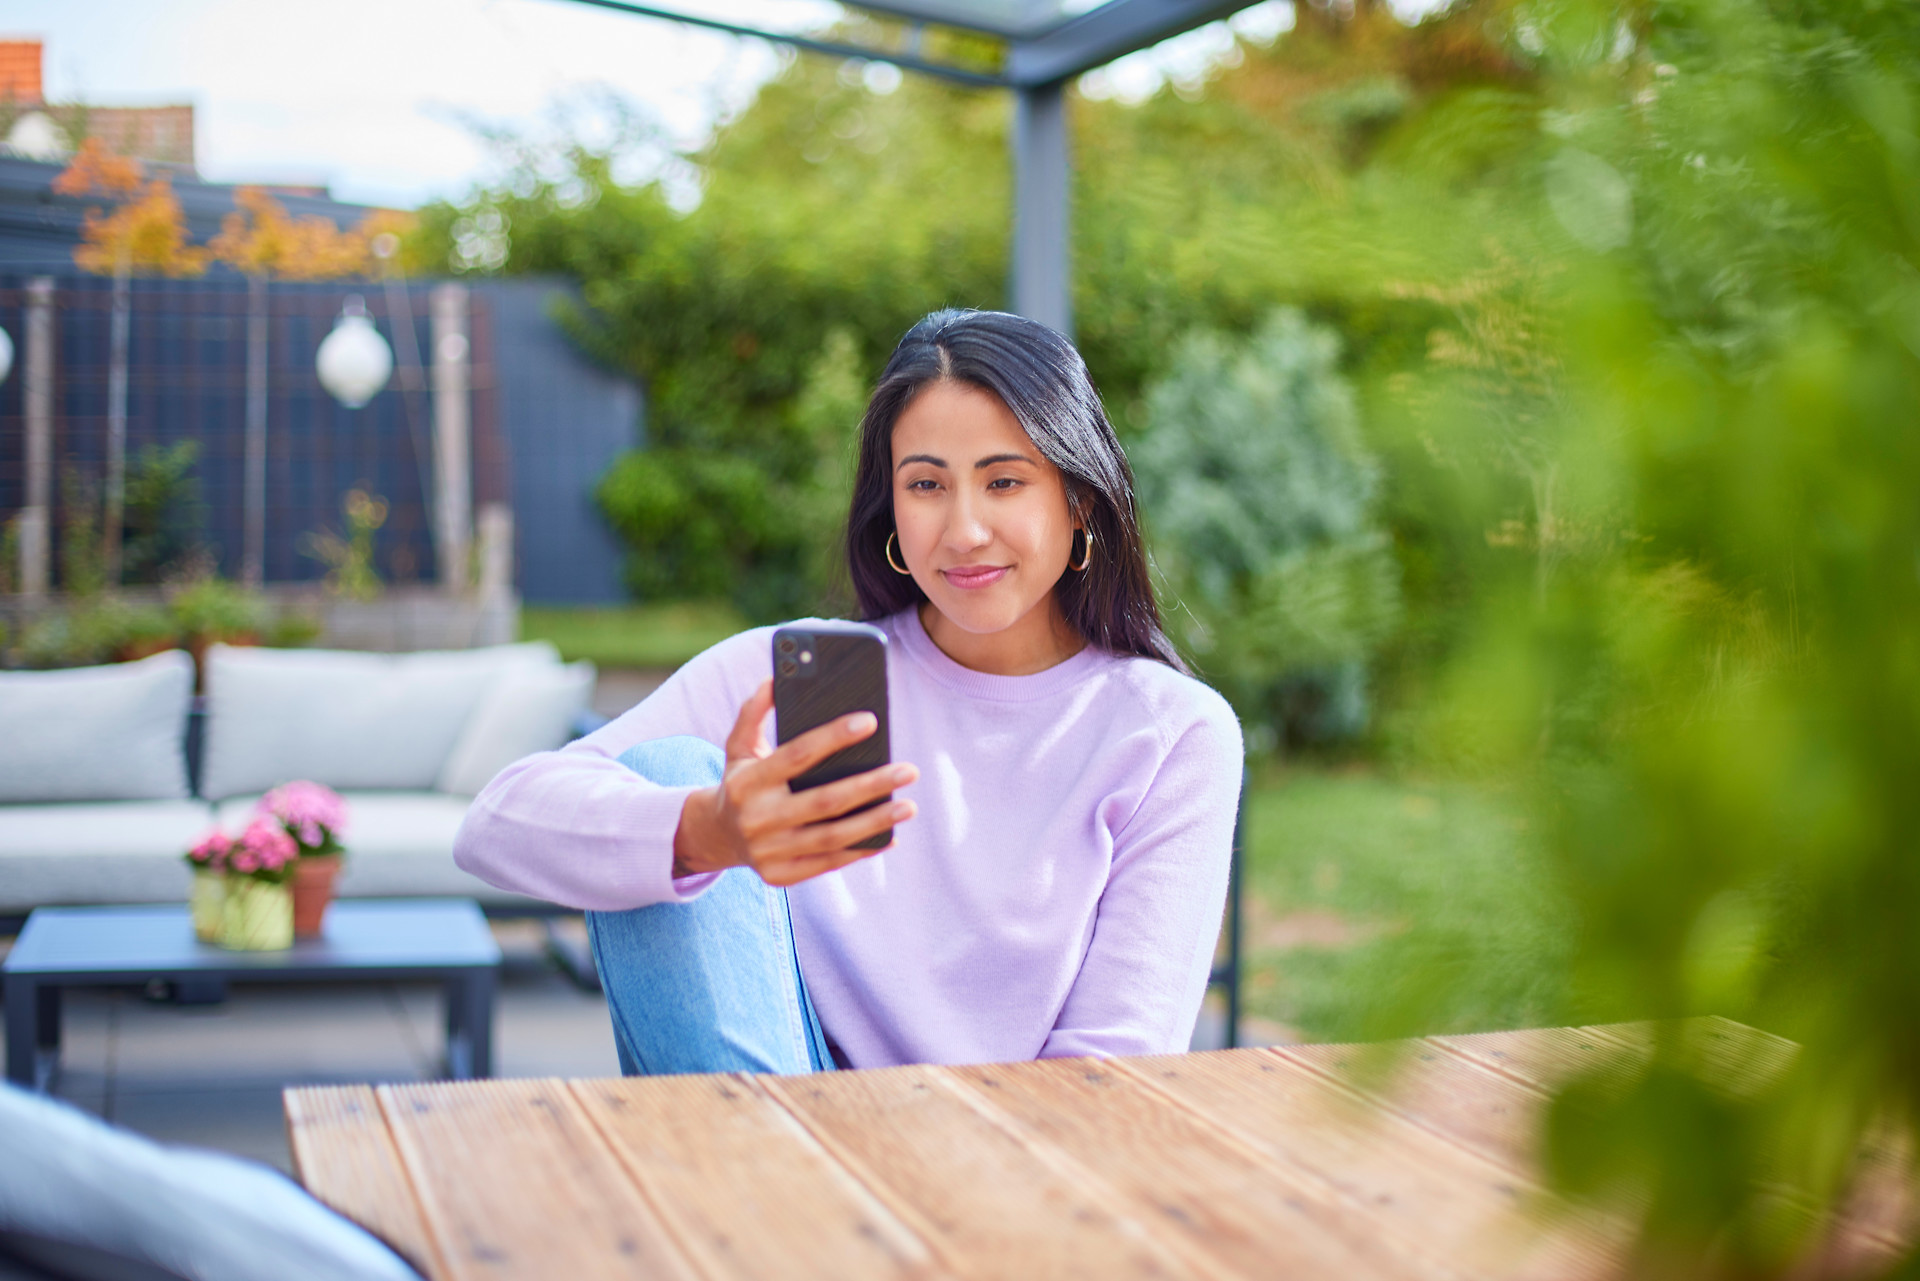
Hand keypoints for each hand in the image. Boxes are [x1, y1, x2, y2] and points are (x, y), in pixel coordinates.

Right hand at [672, 679, 917, 885]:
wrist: (715, 837)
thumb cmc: (740, 782)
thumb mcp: (738, 746)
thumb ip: (754, 712)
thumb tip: (776, 678)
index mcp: (748, 781)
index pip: (797, 754)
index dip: (834, 736)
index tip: (870, 721)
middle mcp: (757, 818)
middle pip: (825, 801)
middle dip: (871, 785)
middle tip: (909, 770)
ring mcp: (769, 851)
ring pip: (832, 837)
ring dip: (875, 822)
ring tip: (908, 806)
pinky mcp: (781, 876)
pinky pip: (829, 863)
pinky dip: (862, 850)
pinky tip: (890, 835)